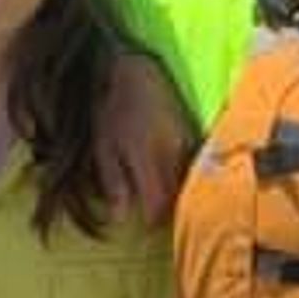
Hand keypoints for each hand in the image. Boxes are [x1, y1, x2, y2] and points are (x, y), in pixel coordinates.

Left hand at [95, 50, 198, 226]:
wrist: (132, 72)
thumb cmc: (112, 111)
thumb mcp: (103, 148)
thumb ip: (114, 182)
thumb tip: (122, 216)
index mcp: (147, 157)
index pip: (158, 204)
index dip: (152, 220)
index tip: (145, 225)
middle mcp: (172, 152)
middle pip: (178, 197)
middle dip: (167, 210)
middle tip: (154, 214)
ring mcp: (188, 143)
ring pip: (189, 182)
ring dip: (179, 194)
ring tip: (165, 197)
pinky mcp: (195, 134)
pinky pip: (195, 166)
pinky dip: (187, 177)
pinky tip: (177, 178)